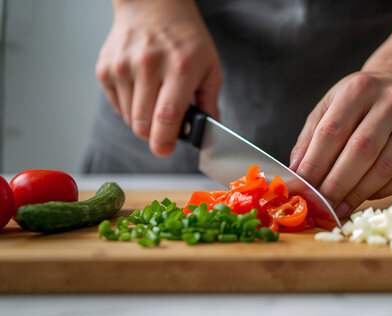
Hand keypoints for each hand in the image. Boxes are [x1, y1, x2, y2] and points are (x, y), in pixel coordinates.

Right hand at [95, 0, 221, 156]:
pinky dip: (130, 107)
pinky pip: (117, 106)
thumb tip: (207, 131)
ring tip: (156, 98)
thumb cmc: (185, 38)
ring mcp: (123, 67)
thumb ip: (209, 102)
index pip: (166, 116)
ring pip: (129, 119)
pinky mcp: (105, 69)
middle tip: (165, 129)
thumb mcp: (210, 66)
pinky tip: (141, 89)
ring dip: (143, 120)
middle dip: (154, 135)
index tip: (165, 149)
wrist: (153, 5)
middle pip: (142, 124)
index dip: (164, 140)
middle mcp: (148, 67)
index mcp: (179, 68)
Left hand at [290, 71, 391, 217]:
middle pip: (360, 151)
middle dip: (337, 184)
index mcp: (360, 88)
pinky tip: (366, 196)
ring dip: (358, 193)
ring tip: (340, 207)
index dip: (315, 164)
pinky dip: (383, 192)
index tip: (303, 188)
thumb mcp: (332, 106)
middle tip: (322, 205)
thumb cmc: (363, 102)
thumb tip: (297, 176)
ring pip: (384, 168)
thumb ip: (311, 138)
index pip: (332, 131)